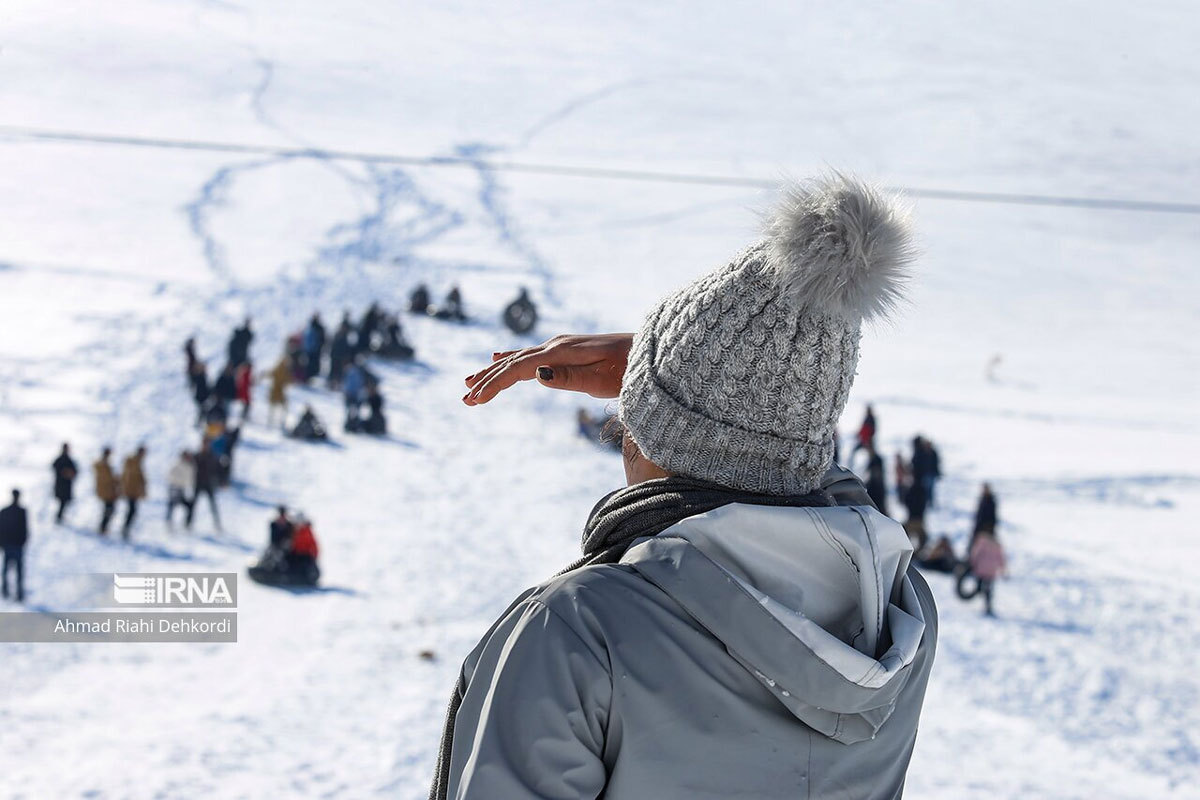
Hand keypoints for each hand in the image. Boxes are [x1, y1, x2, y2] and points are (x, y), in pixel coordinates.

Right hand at [463, 333, 633, 405]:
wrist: (649, 350)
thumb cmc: (630, 371)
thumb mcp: (602, 381)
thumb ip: (569, 378)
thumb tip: (536, 374)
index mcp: (560, 352)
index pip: (518, 369)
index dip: (494, 384)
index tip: (475, 400)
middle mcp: (556, 345)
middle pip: (512, 363)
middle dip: (487, 379)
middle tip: (465, 398)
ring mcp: (560, 345)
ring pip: (518, 358)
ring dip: (494, 371)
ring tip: (471, 382)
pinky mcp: (566, 349)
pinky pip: (530, 354)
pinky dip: (510, 358)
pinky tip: (497, 357)